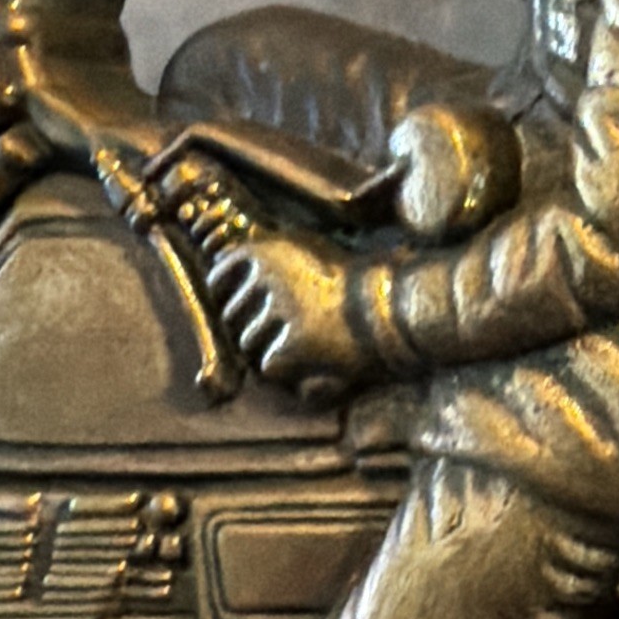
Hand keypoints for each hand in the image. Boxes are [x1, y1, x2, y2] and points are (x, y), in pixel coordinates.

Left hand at [209, 232, 376, 401]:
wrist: (399, 310)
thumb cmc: (357, 286)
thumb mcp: (310, 253)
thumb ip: (270, 262)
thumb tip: (224, 277)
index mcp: (269, 248)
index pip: (219, 275)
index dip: (228, 295)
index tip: (248, 307)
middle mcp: (268, 276)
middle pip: (232, 316)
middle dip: (255, 326)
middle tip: (292, 329)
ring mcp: (279, 311)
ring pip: (250, 345)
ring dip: (274, 349)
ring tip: (312, 342)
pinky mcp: (291, 345)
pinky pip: (271, 367)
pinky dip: (291, 370)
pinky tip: (319, 358)